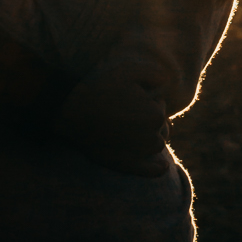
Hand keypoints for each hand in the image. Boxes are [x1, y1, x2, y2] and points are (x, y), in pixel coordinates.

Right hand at [52, 70, 169, 173]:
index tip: (130, 98)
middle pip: (161, 127)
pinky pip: (149, 171)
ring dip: (152, 138)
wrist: (74, 113)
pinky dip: (157, 169)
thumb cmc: (101, 89)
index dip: (147, 99)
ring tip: (133, 129)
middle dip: (150, 119)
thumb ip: (153, 73)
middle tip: (128, 113)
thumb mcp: (127, 70)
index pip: (160, 106)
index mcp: (156, 115)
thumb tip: (167, 80)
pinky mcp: (126, 165)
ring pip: (156, 145)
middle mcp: (152, 137)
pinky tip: (163, 166)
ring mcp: (139, 154)